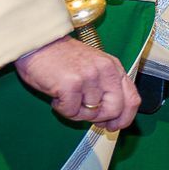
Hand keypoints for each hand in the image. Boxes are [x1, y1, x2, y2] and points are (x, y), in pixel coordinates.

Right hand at [16, 36, 140, 129]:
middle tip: (82, 113)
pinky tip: (56, 97)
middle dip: (99, 118)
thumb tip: (111, 117)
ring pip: (91, 113)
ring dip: (76, 112)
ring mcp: (89, 77)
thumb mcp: (93, 66)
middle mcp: (105, 71)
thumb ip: (106, 87)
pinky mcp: (72, 84)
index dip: (125, 118)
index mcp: (113, 67)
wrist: (36, 43)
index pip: (132, 99)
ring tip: (65, 98)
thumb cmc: (61, 57)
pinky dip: (62, 109)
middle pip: (115, 110)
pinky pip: (71, 112)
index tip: (114, 126)